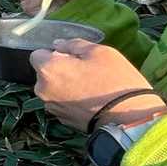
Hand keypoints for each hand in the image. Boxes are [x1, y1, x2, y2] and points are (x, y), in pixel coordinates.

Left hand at [30, 39, 166, 131]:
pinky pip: (62, 104)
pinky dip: (72, 100)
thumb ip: (73, 44)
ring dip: (65, 86)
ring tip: (90, 87)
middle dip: (59, 70)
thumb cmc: (115, 81)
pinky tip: (90, 100)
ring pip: (53, 90)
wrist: (129, 119)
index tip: (72, 57)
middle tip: (85, 71)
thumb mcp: (99, 52)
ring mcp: (52, 108)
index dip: (53, 54)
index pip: (37, 55)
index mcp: (47, 70)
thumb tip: (57, 44)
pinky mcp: (63, 121)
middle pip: (44, 74)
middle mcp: (42, 90)